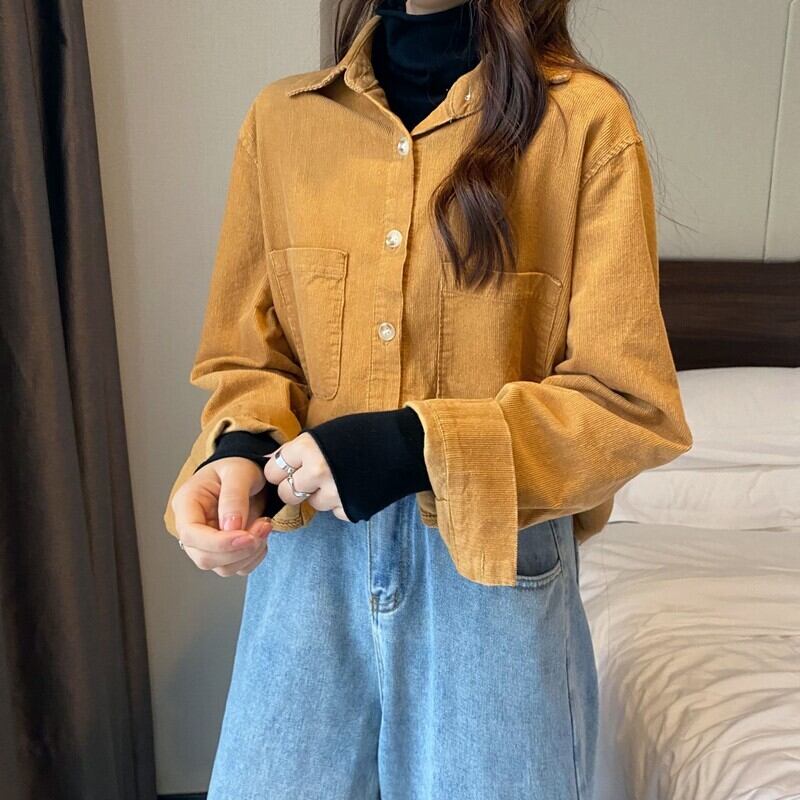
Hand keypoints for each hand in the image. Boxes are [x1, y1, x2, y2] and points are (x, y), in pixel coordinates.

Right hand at [170, 457, 273, 575]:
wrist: (248, 475)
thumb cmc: (238, 468)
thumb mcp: (238, 473)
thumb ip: (234, 497)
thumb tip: (231, 527)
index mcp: (186, 504)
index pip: (191, 534)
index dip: (218, 543)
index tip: (247, 537)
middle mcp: (192, 527)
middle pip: (204, 557)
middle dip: (238, 550)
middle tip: (263, 527)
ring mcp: (206, 542)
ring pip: (222, 567)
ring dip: (249, 553)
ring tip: (265, 526)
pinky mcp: (223, 552)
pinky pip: (237, 567)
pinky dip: (254, 557)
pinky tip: (262, 537)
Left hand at [264, 431, 351, 521]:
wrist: (399, 446)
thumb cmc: (357, 433)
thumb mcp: (321, 434)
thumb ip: (295, 449)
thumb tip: (268, 460)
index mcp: (307, 448)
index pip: (272, 471)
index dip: (280, 470)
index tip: (289, 468)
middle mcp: (317, 471)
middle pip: (286, 493)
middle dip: (294, 488)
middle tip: (308, 478)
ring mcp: (333, 492)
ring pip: (312, 504)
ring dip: (319, 495)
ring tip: (335, 479)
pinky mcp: (349, 507)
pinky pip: (334, 511)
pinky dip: (339, 503)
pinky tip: (348, 488)